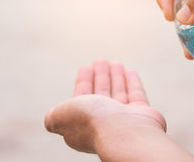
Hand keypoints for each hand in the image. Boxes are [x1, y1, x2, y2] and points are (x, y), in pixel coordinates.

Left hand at [45, 60, 193, 161]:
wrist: (125, 133)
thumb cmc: (93, 122)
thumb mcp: (62, 115)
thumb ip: (54, 116)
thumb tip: (49, 119)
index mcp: (83, 125)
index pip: (82, 99)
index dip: (83, 82)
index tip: (85, 67)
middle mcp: (103, 124)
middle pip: (101, 95)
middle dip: (100, 77)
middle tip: (101, 60)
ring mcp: (124, 121)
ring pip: (118, 94)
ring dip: (115, 77)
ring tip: (115, 62)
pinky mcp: (143, 116)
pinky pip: (136, 95)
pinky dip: (132, 83)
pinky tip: (129, 71)